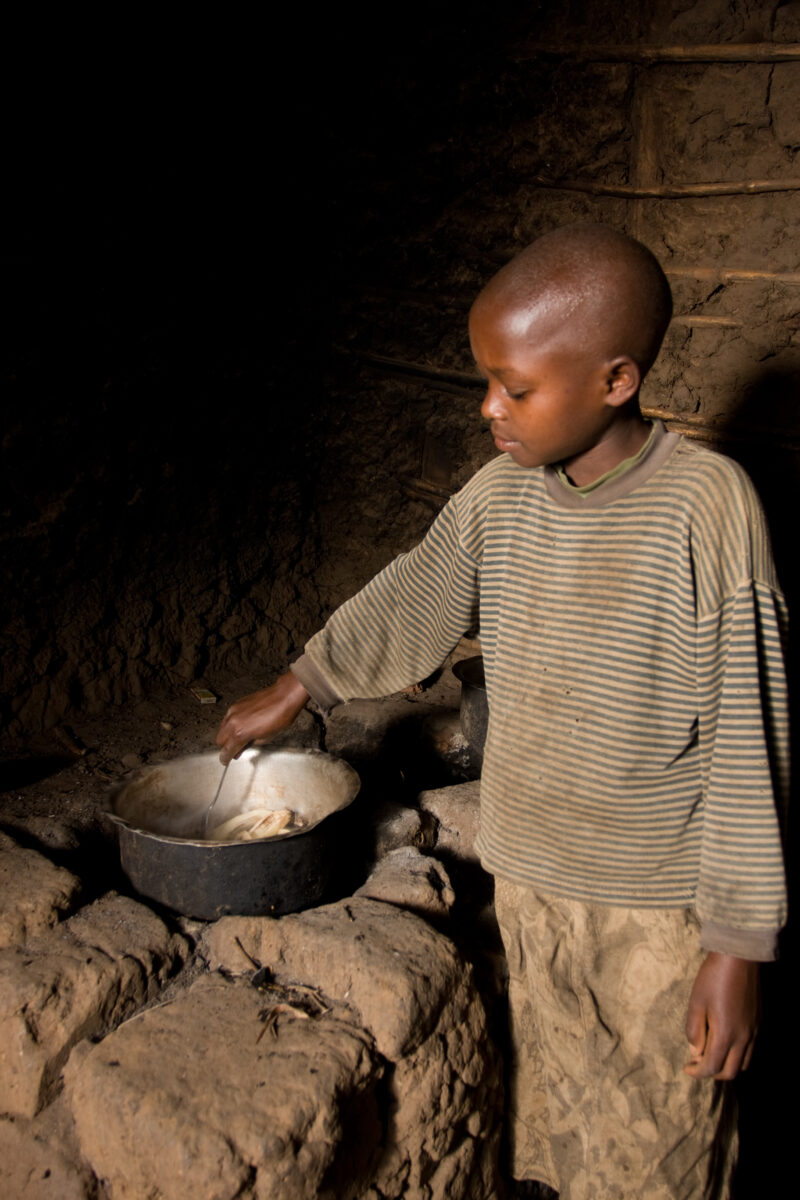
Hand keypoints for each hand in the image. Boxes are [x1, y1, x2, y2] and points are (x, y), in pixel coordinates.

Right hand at [215, 672, 309, 763]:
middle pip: (219, 740)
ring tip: (240, 737)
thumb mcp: (265, 738)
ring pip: (222, 728)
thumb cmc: (280, 716)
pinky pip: (227, 718)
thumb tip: (241, 748)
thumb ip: (249, 745)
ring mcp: (233, 711)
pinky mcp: (236, 704)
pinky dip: (231, 724)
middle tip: (235, 749)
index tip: (226, 760)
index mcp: (240, 734)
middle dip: (226, 746)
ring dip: (227, 735)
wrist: (283, 697)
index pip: (226, 751)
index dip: (226, 758)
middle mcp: (233, 722)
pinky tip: (242, 725)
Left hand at [684, 952, 759, 1079]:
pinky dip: (738, 1055)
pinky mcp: (759, 1023)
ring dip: (727, 1065)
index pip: (713, 1067)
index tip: (686, 1068)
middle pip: (731, 1072)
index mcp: (726, 1034)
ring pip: (744, 1063)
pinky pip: (751, 1050)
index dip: (698, 1072)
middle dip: (713, 1073)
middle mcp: (744, 1037)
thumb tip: (695, 1051)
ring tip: (711, 1053)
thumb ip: (694, 1030)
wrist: (740, 957)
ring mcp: (754, 1031)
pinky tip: (726, 1041)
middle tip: (698, 1064)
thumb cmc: (713, 978)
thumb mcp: (696, 1002)